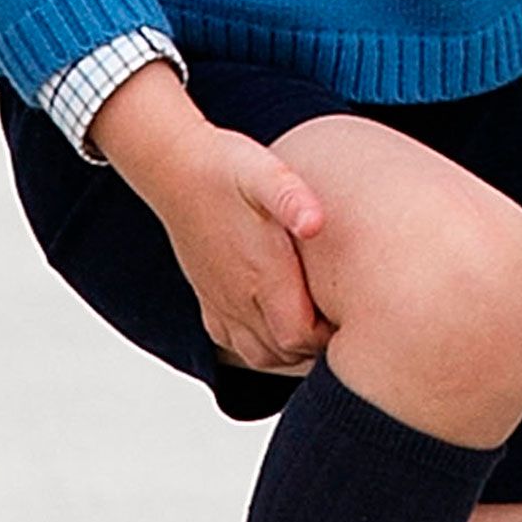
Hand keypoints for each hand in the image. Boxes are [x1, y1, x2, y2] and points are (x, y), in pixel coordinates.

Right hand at [156, 128, 334, 375]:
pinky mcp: (208, 297)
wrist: (175, 167)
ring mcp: (221, 301)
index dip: (329, 336)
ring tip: (312, 322)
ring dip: (288, 349)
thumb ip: (292, 198)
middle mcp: (239, 297)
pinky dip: (257, 344)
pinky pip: (232, 343)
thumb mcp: (266, 173)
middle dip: (315, 346)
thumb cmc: (225, 169)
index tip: (346, 312)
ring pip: (258, 354)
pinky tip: (275, 321)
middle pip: (284, 353)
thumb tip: (316, 222)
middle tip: (337, 319)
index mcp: (261, 275)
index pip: (299, 338)